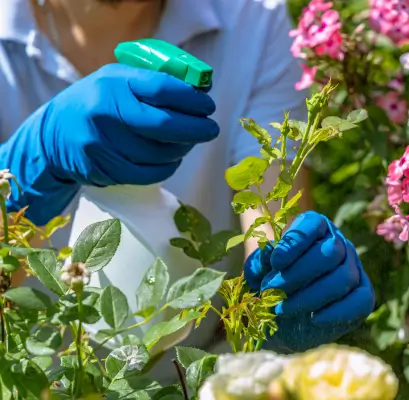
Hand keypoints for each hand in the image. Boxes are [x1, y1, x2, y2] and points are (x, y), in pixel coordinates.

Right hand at [1, 64, 218, 224]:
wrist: (53, 136)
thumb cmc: (97, 103)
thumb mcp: (118, 80)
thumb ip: (155, 81)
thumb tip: (203, 86)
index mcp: (114, 82)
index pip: (162, 88)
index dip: (192, 99)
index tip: (208, 106)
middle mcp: (106, 111)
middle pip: (164, 125)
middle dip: (196, 129)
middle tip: (211, 129)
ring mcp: (102, 143)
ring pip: (160, 152)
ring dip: (182, 149)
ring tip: (188, 142)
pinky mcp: (103, 168)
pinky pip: (149, 172)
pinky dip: (167, 166)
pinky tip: (171, 158)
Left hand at [244, 211, 374, 351]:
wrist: (282, 320)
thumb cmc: (270, 286)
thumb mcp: (258, 273)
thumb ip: (261, 261)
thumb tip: (269, 249)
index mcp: (314, 228)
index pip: (313, 223)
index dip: (296, 242)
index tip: (276, 262)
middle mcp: (338, 243)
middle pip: (331, 252)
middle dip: (298, 274)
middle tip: (271, 290)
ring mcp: (354, 269)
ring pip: (344, 277)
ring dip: (310, 296)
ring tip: (282, 308)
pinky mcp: (362, 296)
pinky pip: (361, 301)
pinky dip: (337, 312)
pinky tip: (315, 319)